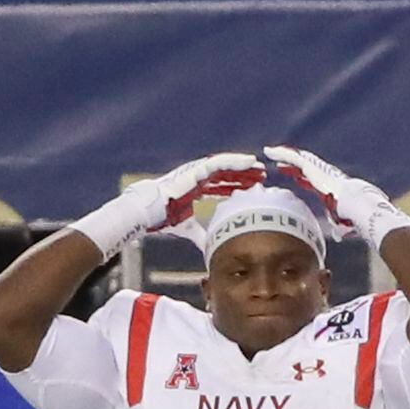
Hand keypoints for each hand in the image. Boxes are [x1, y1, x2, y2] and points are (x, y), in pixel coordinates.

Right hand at [72, 152, 263, 256]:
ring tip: (259, 168)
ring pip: (225, 167)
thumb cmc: (163, 219)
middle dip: (244, 176)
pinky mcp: (195, 171)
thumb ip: (200, 235)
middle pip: (226, 176)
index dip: (237, 187)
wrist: (147, 212)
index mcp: (196, 190)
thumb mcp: (188, 228)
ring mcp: (196, 173)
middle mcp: (198, 179)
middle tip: (262, 178)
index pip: (221, 187)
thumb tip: (210, 247)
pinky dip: (235, 161)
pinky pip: (219, 163)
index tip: (253, 191)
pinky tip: (249, 162)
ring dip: (243, 167)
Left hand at [264, 145, 407, 244]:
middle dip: (292, 165)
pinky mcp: (312, 168)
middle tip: (280, 164)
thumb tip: (340, 235)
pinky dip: (282, 154)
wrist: (356, 205)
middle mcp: (323, 175)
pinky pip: (294, 158)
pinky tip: (270, 152)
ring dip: (283, 155)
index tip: (296, 178)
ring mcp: (318, 170)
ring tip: (270, 152)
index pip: (314, 181)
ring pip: (297, 159)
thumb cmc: (352, 215)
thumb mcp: (342, 222)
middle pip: (304, 167)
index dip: (304, 179)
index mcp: (328, 187)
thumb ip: (339, 228)